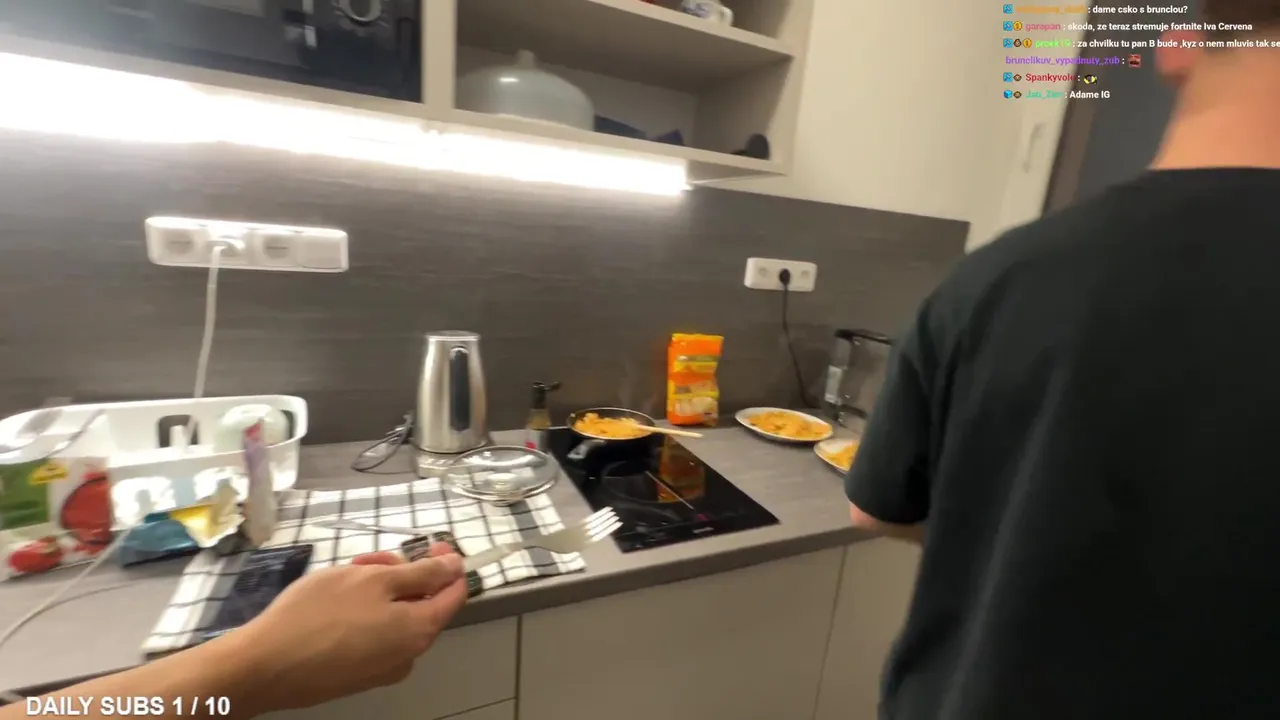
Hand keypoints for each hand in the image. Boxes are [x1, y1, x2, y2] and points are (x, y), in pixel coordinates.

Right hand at [226, 544, 467, 712]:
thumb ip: (422, 574)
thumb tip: (456, 568)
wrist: (265, 665)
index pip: (454, 595)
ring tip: (344, 576)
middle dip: (400, 574)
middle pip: (421, 605)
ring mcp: (381, 669)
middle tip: (367, 559)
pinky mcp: (355, 676)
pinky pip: (373, 636)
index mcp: (420, 631)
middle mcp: (408, 656)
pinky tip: (333, 604)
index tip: (432, 542)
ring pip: (393, 618)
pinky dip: (364, 614)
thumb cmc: (320, 613)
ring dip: (377, 591)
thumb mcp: (374, 579)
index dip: (448, 565)